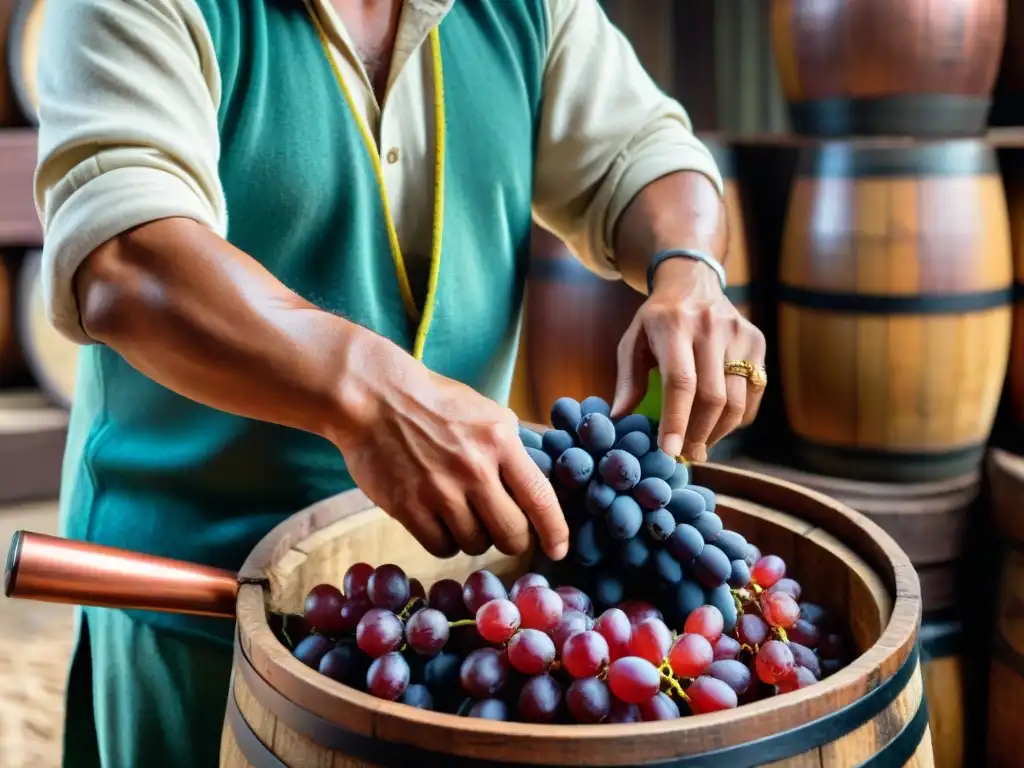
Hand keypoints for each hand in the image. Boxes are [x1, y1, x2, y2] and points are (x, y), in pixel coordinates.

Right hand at [327, 332, 568, 560]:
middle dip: (513, 539)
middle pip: (512, 534)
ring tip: (461, 513)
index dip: (555, 532)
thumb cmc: (434, 404)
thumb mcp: (486, 412)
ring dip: (474, 537)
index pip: (540, 498)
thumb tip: (540, 483)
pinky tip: (440, 521)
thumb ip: (514, 447)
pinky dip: (445, 541)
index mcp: (500, 441)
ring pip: (476, 544)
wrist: (374, 397)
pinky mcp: (409, 507)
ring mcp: (440, 491)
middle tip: (502, 529)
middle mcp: (474, 469)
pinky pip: (442, 547)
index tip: (558, 550)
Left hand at [611, 257, 765, 461]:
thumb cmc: (657, 319)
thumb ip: (628, 380)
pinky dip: (737, 418)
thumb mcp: (633, 340)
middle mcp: (711, 327)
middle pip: (713, 397)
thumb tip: (620, 419)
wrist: (694, 280)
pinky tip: (718, 424)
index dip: (676, 420)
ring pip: (737, 400)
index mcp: (674, 326)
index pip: (680, 382)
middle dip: (698, 435)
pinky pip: (753, 393)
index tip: (669, 452)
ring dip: (718, 432)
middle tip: (685, 456)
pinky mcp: (757, 341)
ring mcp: (739, 334)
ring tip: (700, 445)